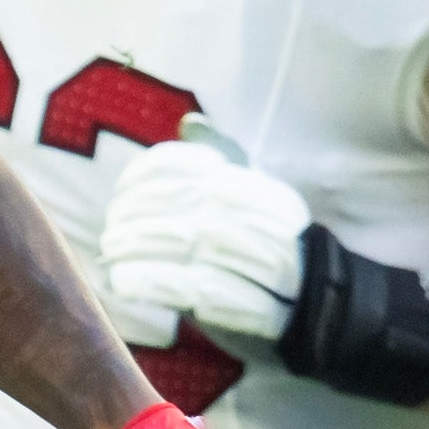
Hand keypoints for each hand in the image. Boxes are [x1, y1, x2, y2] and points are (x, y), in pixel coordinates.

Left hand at [100, 136, 310, 344]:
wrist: (318, 306)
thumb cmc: (271, 246)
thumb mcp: (252, 197)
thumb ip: (221, 159)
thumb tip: (189, 122)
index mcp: (253, 185)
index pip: (190, 165)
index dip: (147, 173)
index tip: (123, 190)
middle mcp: (253, 214)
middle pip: (177, 202)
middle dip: (134, 214)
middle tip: (110, 229)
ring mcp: (250, 256)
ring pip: (179, 240)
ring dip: (134, 245)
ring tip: (110, 254)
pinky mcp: (240, 301)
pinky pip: (184, 285)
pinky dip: (148, 280)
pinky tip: (123, 281)